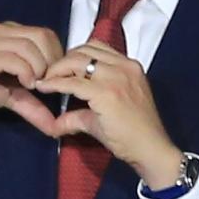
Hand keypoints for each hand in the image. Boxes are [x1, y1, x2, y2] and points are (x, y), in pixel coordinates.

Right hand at [0, 18, 76, 131]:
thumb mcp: (9, 96)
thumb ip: (32, 106)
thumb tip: (55, 127)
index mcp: (11, 34)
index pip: (46, 35)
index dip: (56, 56)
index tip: (53, 80)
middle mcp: (3, 32)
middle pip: (43, 36)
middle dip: (52, 62)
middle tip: (46, 84)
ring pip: (30, 46)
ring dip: (39, 68)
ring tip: (34, 86)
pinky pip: (13, 58)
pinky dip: (26, 72)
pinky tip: (24, 85)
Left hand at [24, 36, 177, 172]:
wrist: (151, 150)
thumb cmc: (136, 135)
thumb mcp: (108, 115)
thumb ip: (81, 114)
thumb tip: (58, 123)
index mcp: (129, 67)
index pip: (95, 48)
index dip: (74, 57)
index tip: (61, 69)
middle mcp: (124, 67)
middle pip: (83, 50)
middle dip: (61, 60)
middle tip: (48, 74)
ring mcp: (117, 78)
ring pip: (76, 60)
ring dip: (57, 69)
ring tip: (46, 81)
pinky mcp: (106, 93)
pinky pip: (72, 82)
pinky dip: (55, 84)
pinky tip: (46, 88)